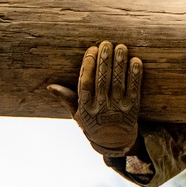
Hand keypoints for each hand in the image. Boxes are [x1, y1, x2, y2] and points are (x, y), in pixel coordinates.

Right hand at [48, 40, 142, 155]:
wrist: (115, 143)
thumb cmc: (93, 123)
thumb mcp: (77, 114)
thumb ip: (66, 98)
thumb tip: (50, 86)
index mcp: (85, 108)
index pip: (85, 83)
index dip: (87, 65)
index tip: (91, 49)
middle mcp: (101, 108)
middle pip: (102, 80)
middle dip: (104, 61)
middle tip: (106, 43)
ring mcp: (118, 108)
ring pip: (118, 83)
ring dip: (120, 64)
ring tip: (121, 47)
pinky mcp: (133, 109)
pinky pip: (135, 89)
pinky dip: (135, 75)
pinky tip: (136, 61)